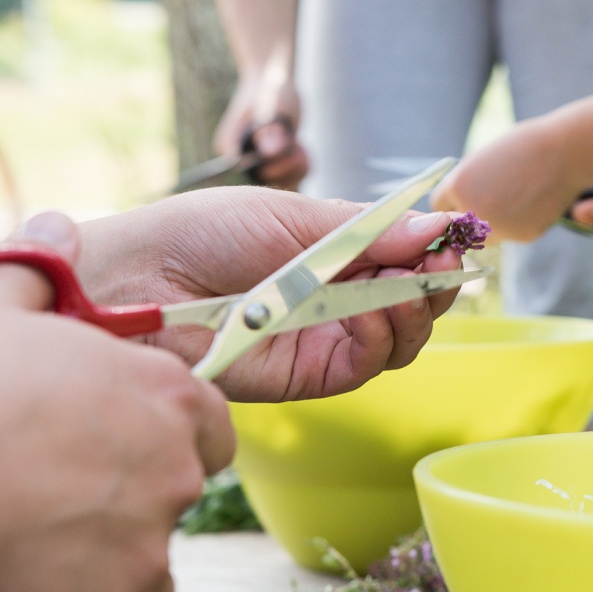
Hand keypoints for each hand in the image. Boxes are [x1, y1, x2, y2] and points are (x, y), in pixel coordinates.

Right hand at [0, 252, 232, 591]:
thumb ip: (33, 272)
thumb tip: (59, 229)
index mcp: (167, 399)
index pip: (206, 430)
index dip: (159, 441)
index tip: (103, 448)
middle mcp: (173, 479)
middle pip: (173, 509)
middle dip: (123, 514)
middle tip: (44, 508)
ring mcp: (141, 563)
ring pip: (143, 588)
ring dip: (96, 586)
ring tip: (20, 562)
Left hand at [63, 189, 467, 401]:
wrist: (138, 279)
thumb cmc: (200, 234)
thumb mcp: (292, 215)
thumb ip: (365, 229)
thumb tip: (437, 223)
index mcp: (335, 254)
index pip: (405, 259)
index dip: (435, 251)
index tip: (455, 237)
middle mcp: (337, 299)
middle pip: (414, 303)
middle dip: (437, 284)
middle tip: (444, 265)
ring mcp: (324, 339)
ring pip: (400, 340)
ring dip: (415, 312)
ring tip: (404, 289)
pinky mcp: (307, 376)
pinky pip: (365, 366)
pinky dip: (380, 337)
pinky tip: (372, 310)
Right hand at [212, 53, 307, 189]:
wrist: (273, 82)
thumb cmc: (271, 89)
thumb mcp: (274, 105)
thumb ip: (272, 128)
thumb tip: (271, 153)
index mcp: (228, 146)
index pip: (248, 173)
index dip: (274, 170)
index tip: (293, 151)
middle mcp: (238, 160)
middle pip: (266, 181)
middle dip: (289, 167)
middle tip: (298, 146)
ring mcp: (255, 164)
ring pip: (281, 182)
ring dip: (297, 167)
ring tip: (299, 143)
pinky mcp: (270, 166)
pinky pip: (290, 178)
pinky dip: (301, 166)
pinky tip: (301, 147)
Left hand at [431, 116, 584, 240]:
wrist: (564, 153)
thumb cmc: (523, 147)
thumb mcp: (482, 159)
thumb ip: (465, 185)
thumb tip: (455, 208)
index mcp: (459, 186)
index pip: (438, 205)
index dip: (451, 200)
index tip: (462, 196)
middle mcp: (473, 212)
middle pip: (458, 227)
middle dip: (468, 218)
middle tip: (489, 200)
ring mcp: (498, 228)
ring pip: (484, 236)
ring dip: (491, 224)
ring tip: (513, 199)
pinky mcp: (521, 237)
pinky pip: (510, 235)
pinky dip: (517, 224)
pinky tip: (532, 203)